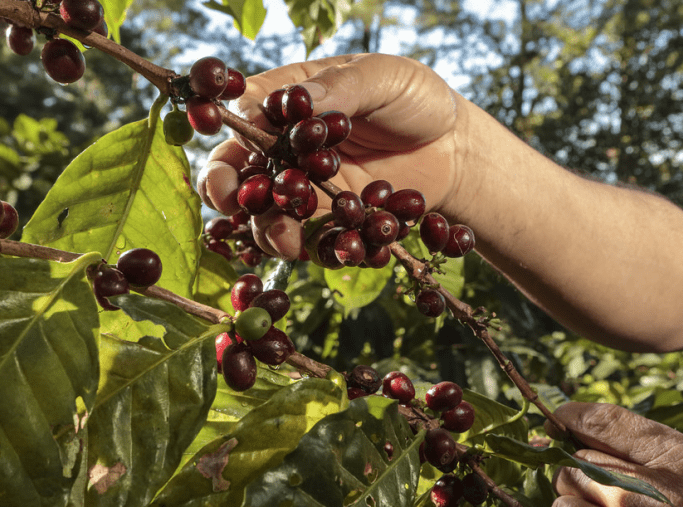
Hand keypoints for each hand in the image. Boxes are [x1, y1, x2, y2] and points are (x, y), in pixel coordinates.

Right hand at [196, 53, 469, 259]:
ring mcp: (305, 190)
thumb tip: (302, 102)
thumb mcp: (383, 78)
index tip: (235, 149)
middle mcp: (286, 150)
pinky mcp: (328, 223)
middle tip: (235, 204)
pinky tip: (337, 250)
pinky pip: (311, 244)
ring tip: (286, 240)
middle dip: (229, 191)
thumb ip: (341, 88)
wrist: (456, 149)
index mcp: (289, 103)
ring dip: (268, 231)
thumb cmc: (416, 100)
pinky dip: (317, 252)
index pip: (244, 116)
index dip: (227, 134)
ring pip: (266, 217)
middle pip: (238, 173)